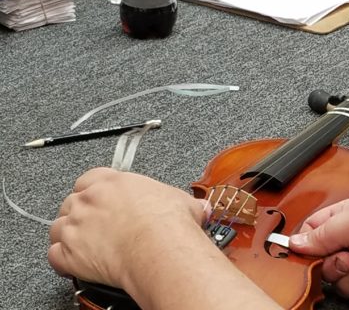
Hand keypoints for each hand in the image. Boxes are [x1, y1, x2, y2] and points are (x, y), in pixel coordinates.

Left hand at [48, 167, 206, 288]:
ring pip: (57, 227)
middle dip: (81, 214)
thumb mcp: (182, 201)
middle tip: (98, 226)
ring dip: (68, 236)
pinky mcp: (70, 253)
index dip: (94, 191)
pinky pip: (55, 256)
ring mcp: (76, 226)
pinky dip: (63, 261)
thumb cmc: (169, 223)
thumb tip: (200, 207)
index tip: (101, 200)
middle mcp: (89, 200)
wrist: (160, 248)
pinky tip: (77, 264)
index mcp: (112, 181)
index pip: (89, 179)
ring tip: (85, 245)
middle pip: (71, 202)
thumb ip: (182, 201)